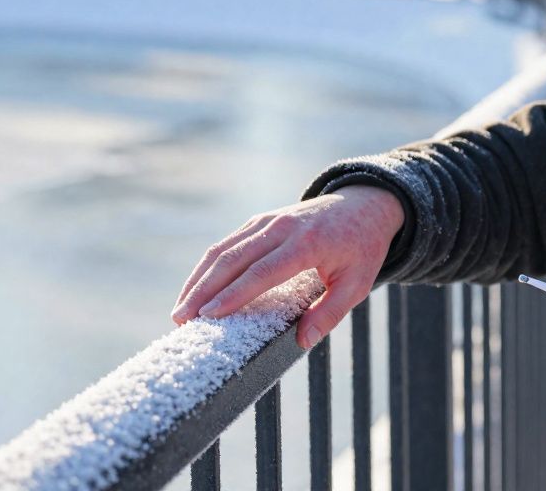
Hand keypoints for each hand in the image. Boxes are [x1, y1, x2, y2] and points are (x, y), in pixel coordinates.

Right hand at [170, 185, 404, 349]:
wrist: (365, 204)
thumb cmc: (362, 247)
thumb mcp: (358, 282)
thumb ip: (330, 312)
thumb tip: (303, 341)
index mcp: (308, 243)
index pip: (263, 271)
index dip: (234, 294)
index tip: (209, 315)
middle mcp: (282, 227)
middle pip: (234, 259)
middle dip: (203, 290)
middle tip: (182, 320)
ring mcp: (268, 220)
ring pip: (224, 249)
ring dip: (198, 279)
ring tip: (180, 311)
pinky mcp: (260, 220)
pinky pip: (228, 243)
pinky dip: (207, 267)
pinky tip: (196, 289)